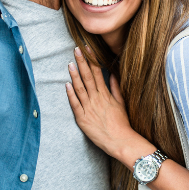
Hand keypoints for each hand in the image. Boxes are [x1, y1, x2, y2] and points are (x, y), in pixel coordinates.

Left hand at [65, 47, 150, 161]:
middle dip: (82, 62)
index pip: (98, 72)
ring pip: (80, 88)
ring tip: (70, 63)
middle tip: (76, 49)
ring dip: (74, 75)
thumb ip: (116, 88)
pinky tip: (66, 85)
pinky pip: (75, 104)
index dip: (92, 60)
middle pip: (88, 77)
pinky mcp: (82, 119)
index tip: (87, 49)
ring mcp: (89, 108)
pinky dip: (70, 94)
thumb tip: (113, 74)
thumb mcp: (121, 103)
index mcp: (105, 94)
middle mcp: (96, 99)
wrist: (120, 140)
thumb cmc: (122, 123)